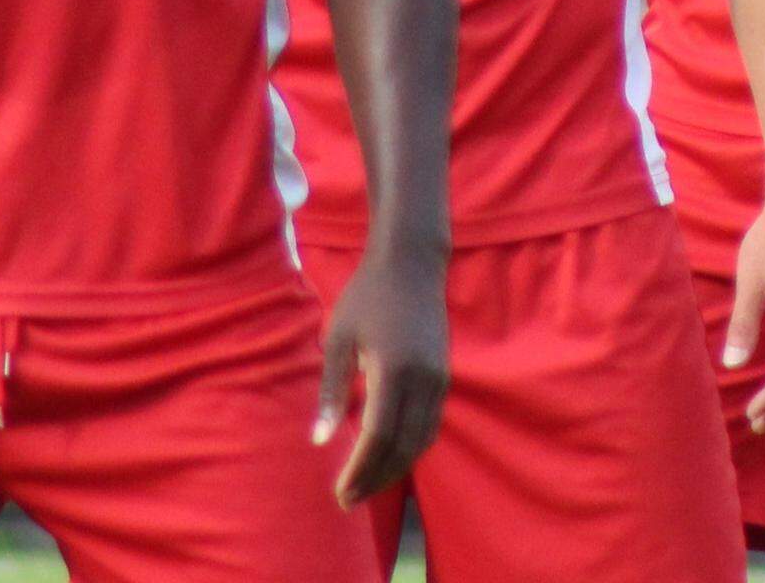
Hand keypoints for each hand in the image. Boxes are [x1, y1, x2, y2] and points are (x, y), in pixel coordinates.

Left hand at [315, 245, 447, 505]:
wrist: (411, 264)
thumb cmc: (366, 296)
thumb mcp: (339, 338)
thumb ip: (332, 391)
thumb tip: (321, 440)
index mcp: (393, 368)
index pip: (378, 435)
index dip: (360, 469)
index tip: (340, 492)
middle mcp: (422, 379)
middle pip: (402, 447)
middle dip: (376, 478)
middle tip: (349, 500)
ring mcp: (438, 379)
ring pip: (421, 440)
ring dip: (395, 469)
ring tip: (366, 486)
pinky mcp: (443, 377)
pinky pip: (430, 425)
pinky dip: (411, 449)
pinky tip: (389, 457)